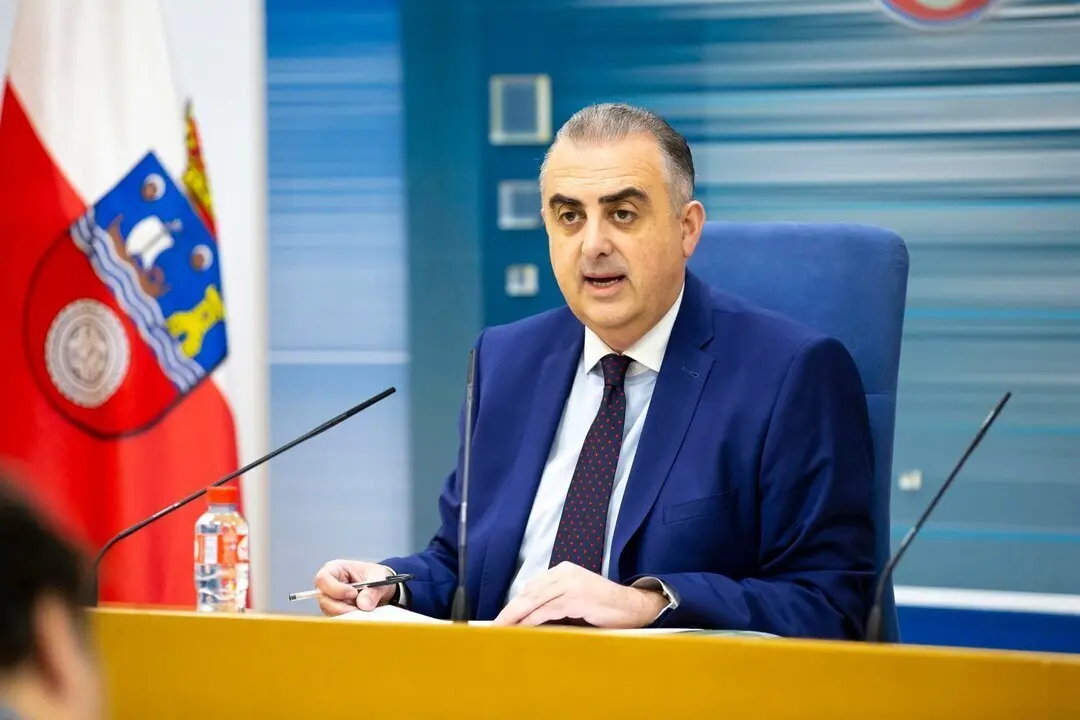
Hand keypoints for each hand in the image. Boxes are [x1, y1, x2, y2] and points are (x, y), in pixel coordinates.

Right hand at [313, 560, 396, 616]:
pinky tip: (361, 614)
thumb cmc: (375, 576)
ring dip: (347, 614)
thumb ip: (372, 592)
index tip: (354, 594)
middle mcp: (328, 585)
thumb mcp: (379, 578)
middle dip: (342, 606)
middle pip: (323, 598)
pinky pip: (337, 619)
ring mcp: (330, 599)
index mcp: (334, 569)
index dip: (336, 589)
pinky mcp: (335, 611)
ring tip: (363, 610)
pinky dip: (349, 619)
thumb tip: (363, 605)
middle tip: (359, 608)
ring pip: (329, 611)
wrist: (381, 587)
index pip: (323, 579)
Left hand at [492, 562, 667, 628]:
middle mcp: (565, 573)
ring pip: (534, 600)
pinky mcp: (577, 597)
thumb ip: (554, 603)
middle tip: (494, 625)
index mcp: (563, 571)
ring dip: (515, 616)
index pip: (532, 588)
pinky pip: (548, 609)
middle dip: (510, 610)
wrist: (634, 607)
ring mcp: (571, 583)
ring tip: (502, 629)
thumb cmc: (605, 607)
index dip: (514, 604)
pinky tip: (521, 629)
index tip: (501, 618)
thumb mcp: (575, 600)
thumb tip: (529, 617)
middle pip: (529, 592)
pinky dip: (532, 620)